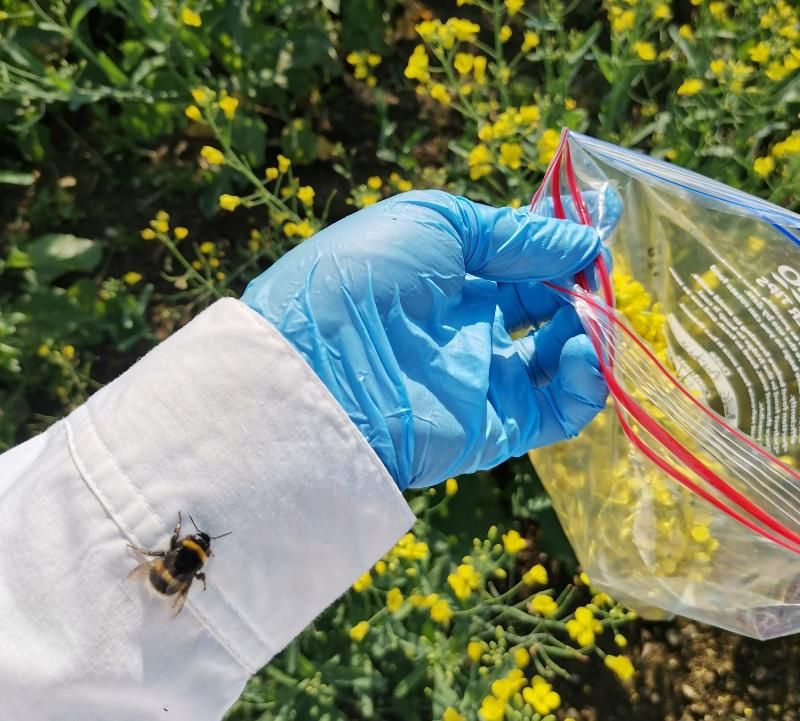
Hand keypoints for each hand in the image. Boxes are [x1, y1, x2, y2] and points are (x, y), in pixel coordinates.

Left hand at [242, 190, 619, 489]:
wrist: (318, 367)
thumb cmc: (366, 278)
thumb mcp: (434, 224)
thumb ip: (509, 233)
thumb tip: (581, 238)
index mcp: (450, 278)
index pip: (522, 263)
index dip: (561, 248)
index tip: (597, 232)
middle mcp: (470, 328)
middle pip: (546, 308)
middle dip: (581, 287)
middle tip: (600, 274)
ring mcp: (485, 379)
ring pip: (562, 359)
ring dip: (591, 332)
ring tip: (591, 312)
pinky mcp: (497, 428)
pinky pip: (561, 410)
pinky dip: (586, 381)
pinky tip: (582, 348)